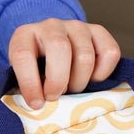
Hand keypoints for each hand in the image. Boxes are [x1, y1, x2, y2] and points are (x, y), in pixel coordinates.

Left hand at [6, 19, 120, 106]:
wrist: (52, 47)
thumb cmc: (37, 68)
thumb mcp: (25, 75)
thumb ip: (30, 88)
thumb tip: (40, 108)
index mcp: (24, 35)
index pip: (23, 55)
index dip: (30, 83)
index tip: (37, 103)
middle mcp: (51, 26)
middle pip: (59, 47)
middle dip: (58, 80)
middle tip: (56, 96)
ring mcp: (76, 26)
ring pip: (85, 55)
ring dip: (80, 81)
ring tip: (72, 89)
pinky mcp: (98, 31)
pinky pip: (110, 53)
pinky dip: (103, 73)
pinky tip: (91, 79)